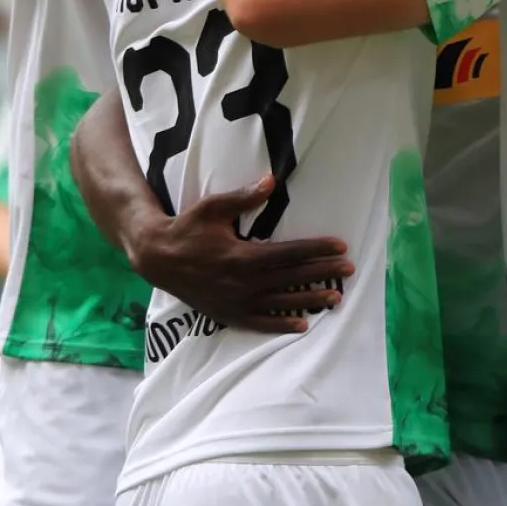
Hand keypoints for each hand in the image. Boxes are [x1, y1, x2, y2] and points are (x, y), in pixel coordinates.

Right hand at [131, 176, 354, 332]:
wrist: (157, 259)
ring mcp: (235, 301)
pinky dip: (281, 324)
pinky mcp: (227, 314)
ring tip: (335, 297)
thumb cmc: (187, 229)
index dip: (316, 249)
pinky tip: (302, 324)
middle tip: (349, 270)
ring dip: (309, 299)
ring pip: (281, 302)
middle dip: (322, 273)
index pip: (289, 253)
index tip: (340, 247)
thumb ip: (244, 197)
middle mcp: (242, 282)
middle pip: (291, 277)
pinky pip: (259, 322)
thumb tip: (271, 181)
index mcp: (242, 256)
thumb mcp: (213, 207)